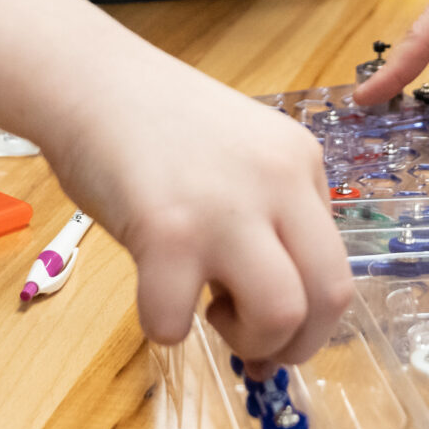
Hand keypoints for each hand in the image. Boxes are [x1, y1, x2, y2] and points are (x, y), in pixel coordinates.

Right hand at [41, 56, 354, 365]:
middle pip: (331, 296)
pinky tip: (153, 291)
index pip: (338, 264)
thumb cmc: (155, 122)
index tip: (277, 334)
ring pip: (279, 315)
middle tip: (256, 347)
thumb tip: (278, 309)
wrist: (90, 82)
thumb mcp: (243, 153)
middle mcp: (278, 182)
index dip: (312, 318)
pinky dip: (164, 327)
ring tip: (207, 311)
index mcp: (301, 162)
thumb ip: (270, 213)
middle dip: (297, 343)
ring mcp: (225, 208)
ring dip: (247, 341)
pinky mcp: (168, 233)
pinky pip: (177, 321)